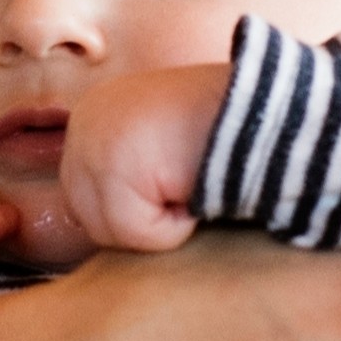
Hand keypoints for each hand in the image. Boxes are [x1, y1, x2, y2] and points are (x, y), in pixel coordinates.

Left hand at [53, 59, 234, 255]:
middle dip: (139, 220)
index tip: (172, 187)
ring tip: (189, 186)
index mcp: (93, 114)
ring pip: (113, 231)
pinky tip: (194, 189)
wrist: (258, 107)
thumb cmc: (222, 127)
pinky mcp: (113, 170)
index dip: (133, 206)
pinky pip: (137, 234)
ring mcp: (92, 146)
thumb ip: (129, 171)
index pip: (85, 194)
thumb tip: (107, 222)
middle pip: (90, 217)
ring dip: (159, 224)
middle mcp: (83, 125)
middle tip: (183, 191)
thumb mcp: (160, 138)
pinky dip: (174, 228)